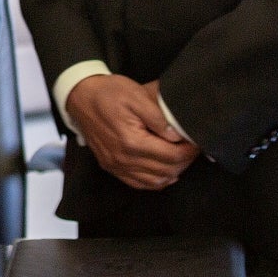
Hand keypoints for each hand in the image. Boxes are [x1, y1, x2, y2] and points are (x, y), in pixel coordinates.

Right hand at [64, 74, 200, 191]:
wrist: (80, 96)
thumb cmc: (109, 93)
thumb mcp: (137, 95)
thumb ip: (159, 118)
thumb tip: (177, 136)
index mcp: (131, 141)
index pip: (172, 156)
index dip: (189, 151)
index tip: (197, 142)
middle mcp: (123, 158)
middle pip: (166, 171)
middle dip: (185, 161)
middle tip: (192, 148)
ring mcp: (115, 165)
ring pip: (154, 181)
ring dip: (172, 172)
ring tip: (181, 157)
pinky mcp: (111, 166)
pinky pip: (138, 183)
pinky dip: (156, 181)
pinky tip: (165, 172)